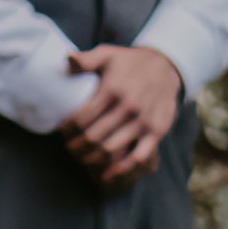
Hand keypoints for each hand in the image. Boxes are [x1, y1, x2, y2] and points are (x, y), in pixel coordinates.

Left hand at [62, 42, 181, 187]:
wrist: (166, 67)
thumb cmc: (129, 62)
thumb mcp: (107, 54)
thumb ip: (85, 59)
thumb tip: (66, 59)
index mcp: (112, 89)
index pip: (82, 116)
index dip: (67, 128)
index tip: (60, 132)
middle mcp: (128, 106)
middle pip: (94, 136)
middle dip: (76, 146)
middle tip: (68, 148)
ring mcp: (144, 121)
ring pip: (111, 149)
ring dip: (92, 158)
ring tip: (81, 158)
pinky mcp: (157, 131)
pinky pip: (139, 156)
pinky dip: (122, 168)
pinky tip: (107, 174)